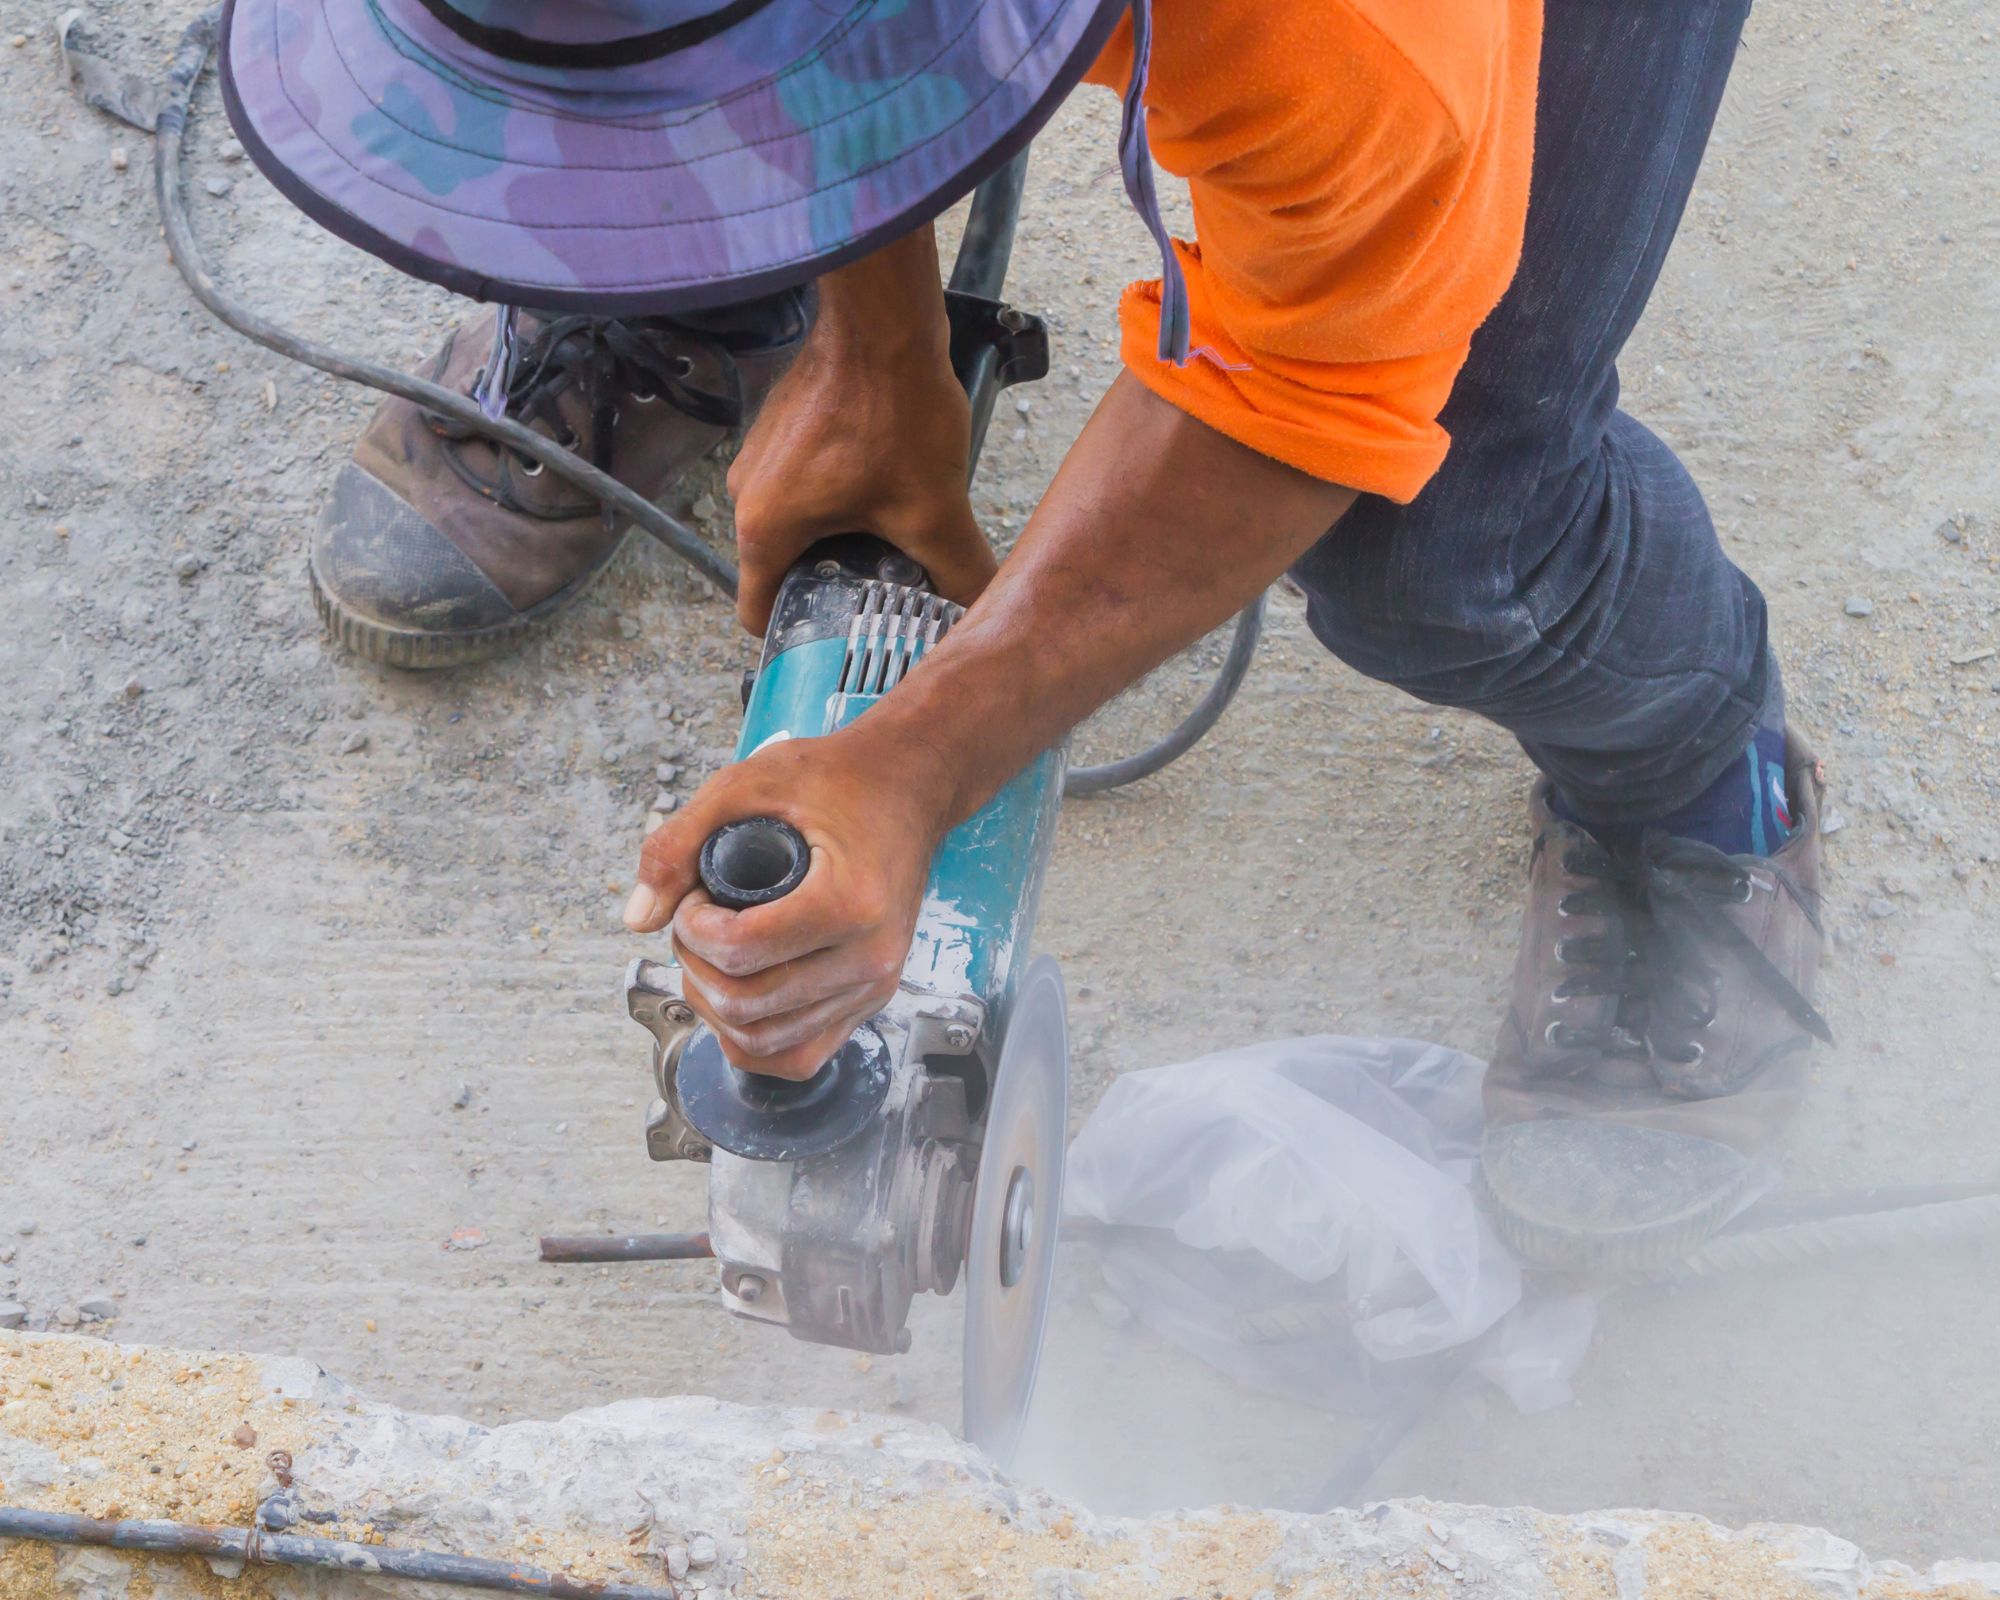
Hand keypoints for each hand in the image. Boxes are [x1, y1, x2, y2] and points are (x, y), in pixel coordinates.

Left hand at [622, 724, 955, 1078]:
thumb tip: (638, 918)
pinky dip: (753, 1038)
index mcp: (850, 903)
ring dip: (717, 1005)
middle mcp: (870, 957)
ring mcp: (874, 986)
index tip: (694, 898)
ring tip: (716, 953)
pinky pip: (799, 1056)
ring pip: (764, 1041)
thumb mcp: (747, 785)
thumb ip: (679, 843)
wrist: (910, 788)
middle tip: (698, 921)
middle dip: (696, 965)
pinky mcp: (871, 1001)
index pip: (741, 951)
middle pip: (746, 1004)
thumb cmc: (838, 780)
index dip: (692, 929)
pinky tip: (738, 991)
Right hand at [725, 228, 996, 632]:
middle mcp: (748, 495)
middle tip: (885, 590)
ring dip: (840, 535)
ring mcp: (760, 458)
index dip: (801, 637)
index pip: (761, 614)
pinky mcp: (781, 429)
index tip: (838, 643)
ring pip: (798, 523)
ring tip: (891, 533)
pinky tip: (883, 485)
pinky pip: (804, 483)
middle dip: (834, 583)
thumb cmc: (889, 407)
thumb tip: (982, 608)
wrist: (881, 321)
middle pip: (785, 569)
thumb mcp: (933, 508)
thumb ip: (957, 570)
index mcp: (764, 530)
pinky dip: (838, 494)